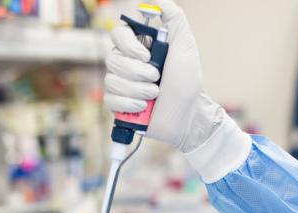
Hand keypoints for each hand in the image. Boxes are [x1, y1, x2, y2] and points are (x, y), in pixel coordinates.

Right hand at [104, 0, 221, 152]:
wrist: (187, 115)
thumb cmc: (187, 82)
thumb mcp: (185, 46)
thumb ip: (174, 20)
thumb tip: (158, 0)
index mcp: (140, 48)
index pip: (118, 35)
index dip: (128, 45)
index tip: (146, 56)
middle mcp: (127, 64)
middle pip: (112, 60)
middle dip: (137, 72)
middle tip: (156, 78)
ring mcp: (121, 85)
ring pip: (111, 80)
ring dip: (136, 89)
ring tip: (154, 94)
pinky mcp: (118, 105)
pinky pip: (110, 100)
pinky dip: (128, 104)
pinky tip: (143, 107)